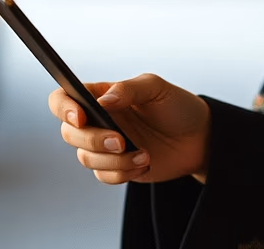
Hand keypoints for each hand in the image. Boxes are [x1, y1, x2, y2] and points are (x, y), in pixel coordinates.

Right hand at [48, 73, 210, 185]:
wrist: (200, 139)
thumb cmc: (178, 107)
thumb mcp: (156, 88)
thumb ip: (128, 89)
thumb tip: (102, 101)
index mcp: (100, 95)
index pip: (62, 98)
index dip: (63, 107)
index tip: (80, 117)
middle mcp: (97, 120)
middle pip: (69, 133)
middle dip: (93, 140)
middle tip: (120, 140)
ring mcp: (105, 145)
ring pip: (85, 158)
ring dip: (113, 160)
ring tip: (142, 154)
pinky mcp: (116, 167)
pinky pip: (104, 175)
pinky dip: (122, 172)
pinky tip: (144, 161)